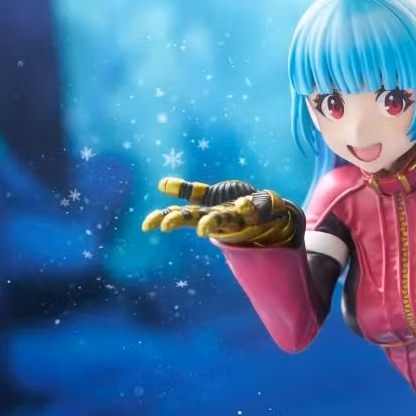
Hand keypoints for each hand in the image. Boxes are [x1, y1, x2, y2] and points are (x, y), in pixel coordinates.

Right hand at [140, 177, 299, 244]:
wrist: (269, 213)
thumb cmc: (235, 205)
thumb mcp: (210, 196)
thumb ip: (189, 191)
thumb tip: (161, 184)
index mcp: (204, 212)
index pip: (180, 215)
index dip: (163, 218)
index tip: (146, 226)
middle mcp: (217, 218)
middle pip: (195, 218)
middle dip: (180, 221)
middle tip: (165, 226)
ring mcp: (236, 217)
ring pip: (220, 220)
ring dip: (210, 223)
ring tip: (202, 231)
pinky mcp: (254, 212)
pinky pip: (250, 209)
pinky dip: (246, 207)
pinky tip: (242, 203)